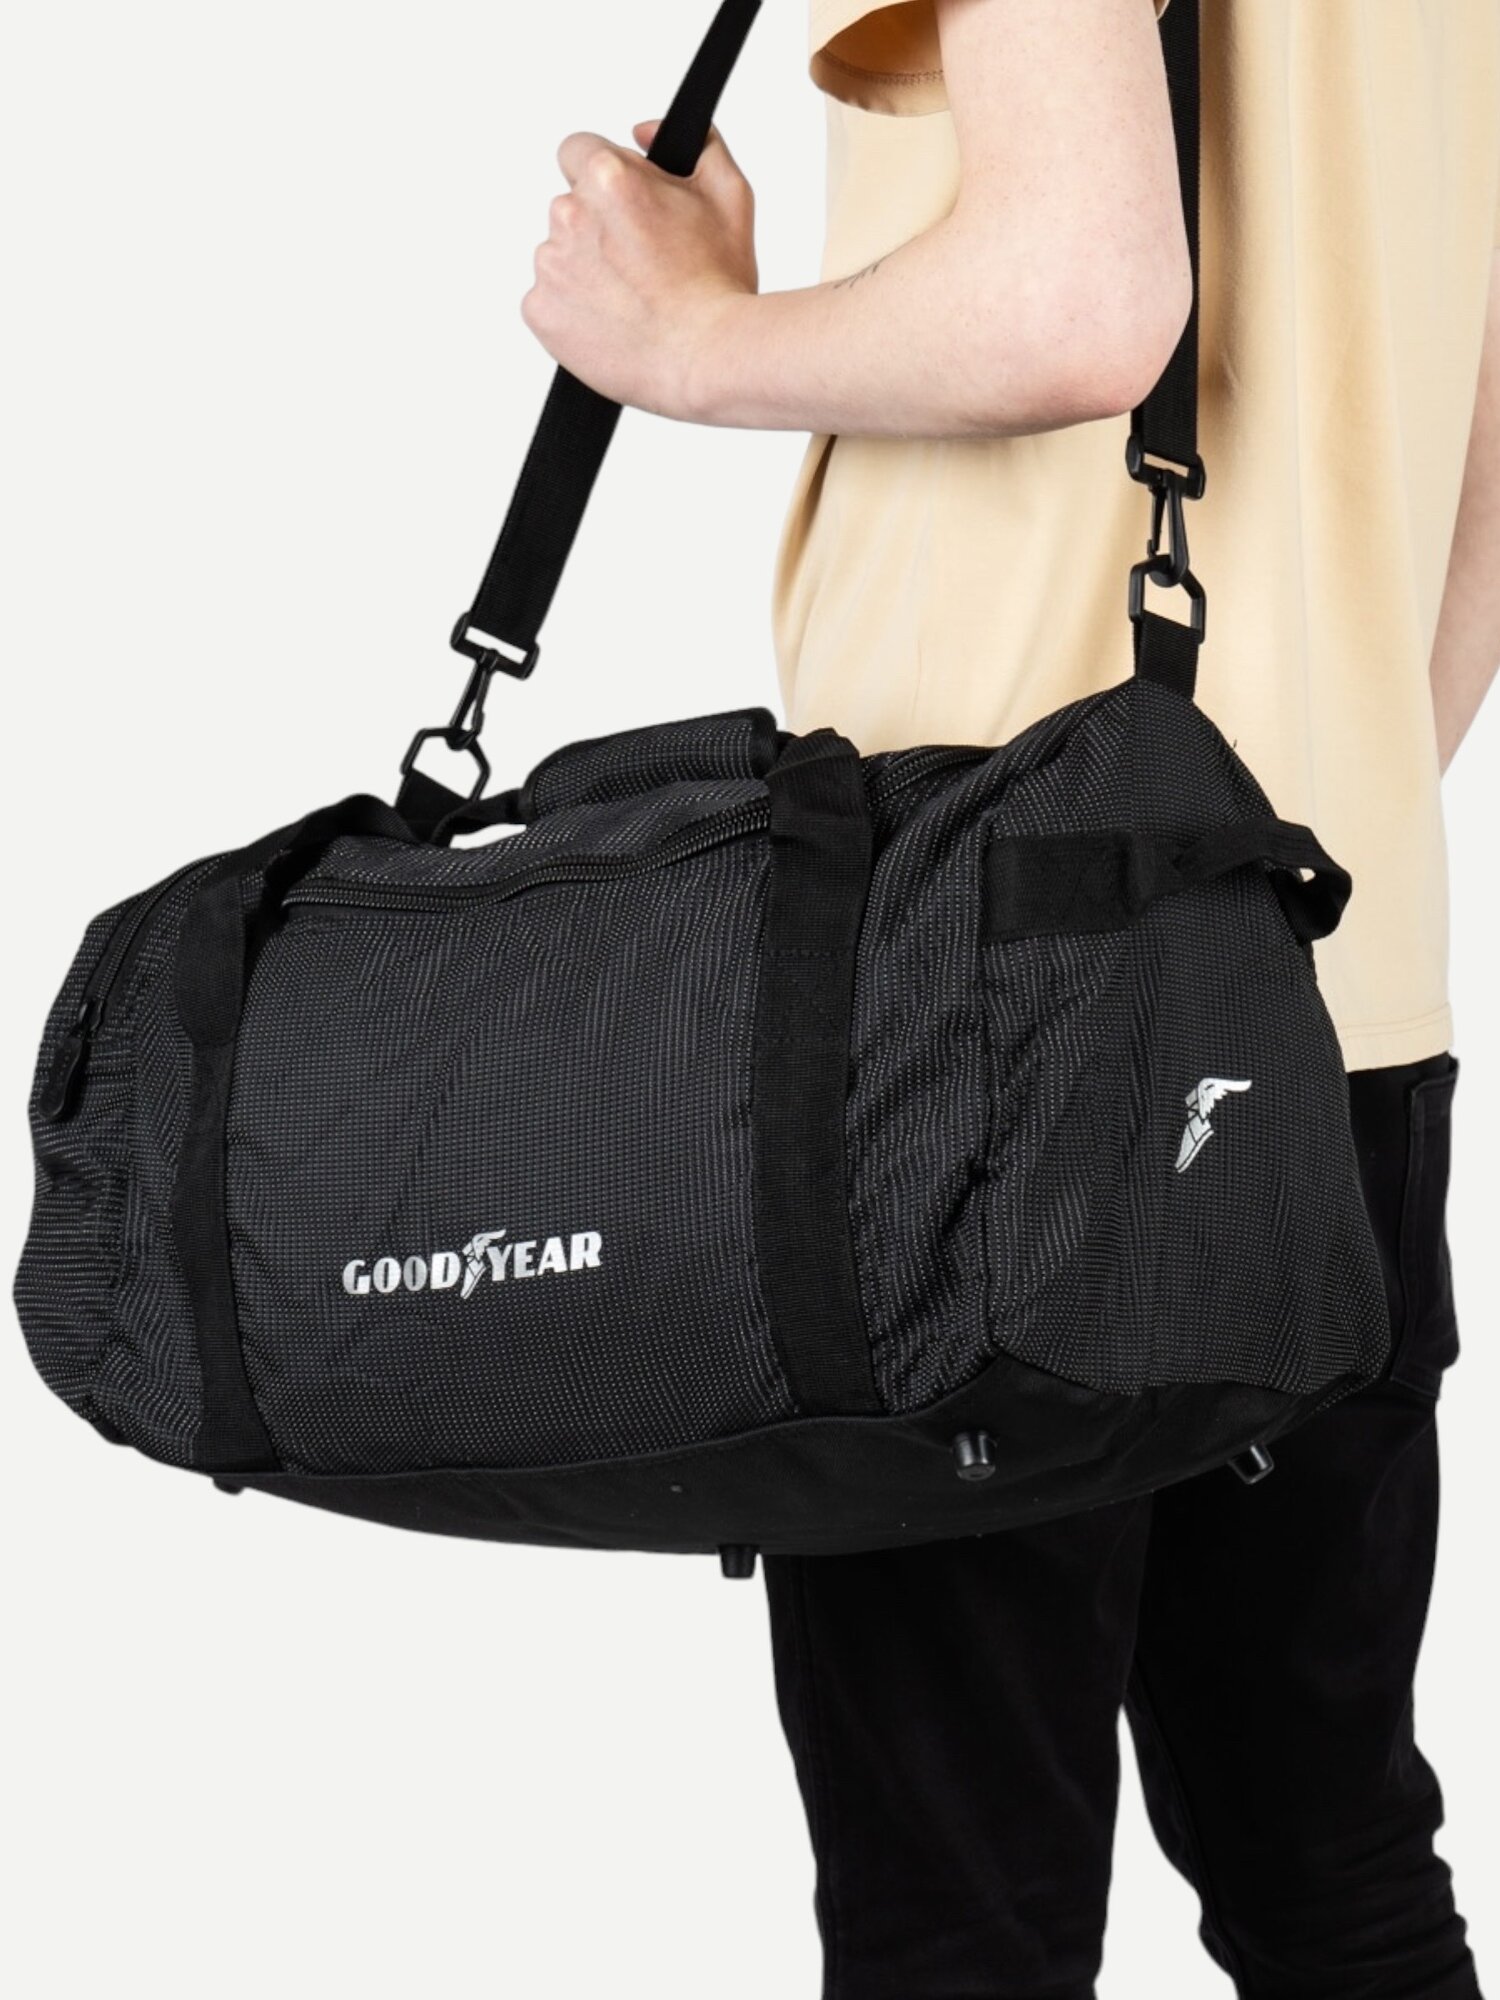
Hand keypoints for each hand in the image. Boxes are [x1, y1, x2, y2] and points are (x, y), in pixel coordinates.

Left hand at [522, 121, 757, 421]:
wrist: (706, 359)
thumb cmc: (719, 285)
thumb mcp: (728, 195)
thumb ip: (696, 145)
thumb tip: (644, 131)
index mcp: (608, 177)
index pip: (577, 151)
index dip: (602, 176)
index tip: (620, 204)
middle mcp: (569, 215)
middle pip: (571, 207)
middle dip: (599, 227)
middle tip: (640, 263)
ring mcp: (550, 265)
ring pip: (559, 255)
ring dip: (585, 270)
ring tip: (630, 299)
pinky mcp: (540, 311)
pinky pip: (547, 301)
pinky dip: (572, 312)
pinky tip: (611, 323)